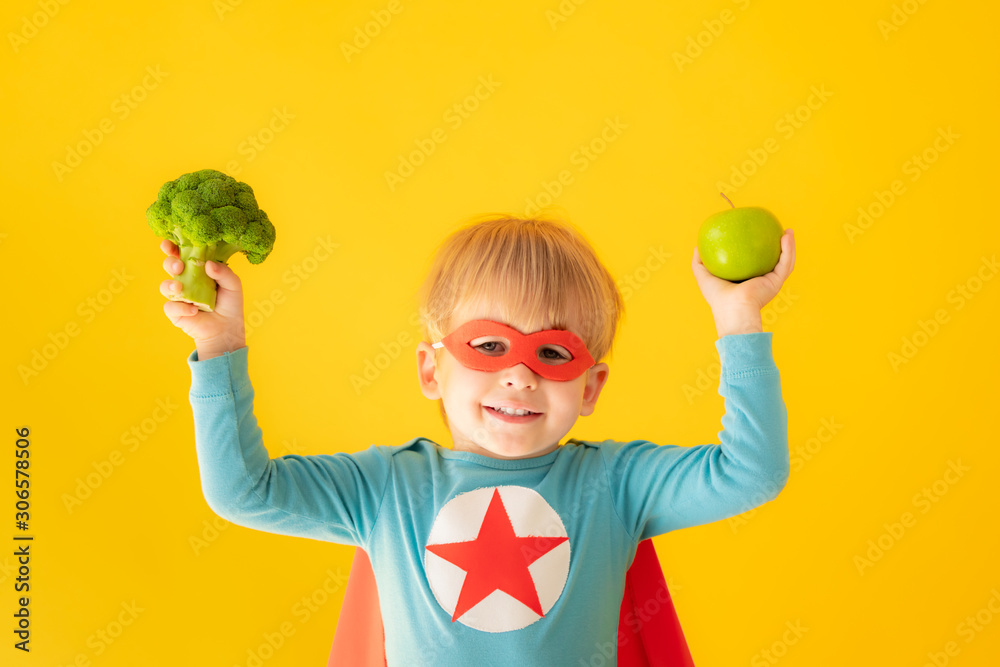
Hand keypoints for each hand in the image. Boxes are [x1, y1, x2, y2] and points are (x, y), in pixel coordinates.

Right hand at [159, 239, 246, 354]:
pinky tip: (194, 310)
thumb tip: (207, 264)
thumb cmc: (230, 305)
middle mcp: (186, 280)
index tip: (170, 243)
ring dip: (169, 284)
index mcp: (198, 270)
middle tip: (179, 266)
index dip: (174, 247)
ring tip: (180, 287)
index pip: (184, 254)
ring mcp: (179, 296)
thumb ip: (224, 272)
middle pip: (170, 265)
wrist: (227, 330)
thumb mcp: (233, 285)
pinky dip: (181, 308)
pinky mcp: (175, 312)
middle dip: (170, 262)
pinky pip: (170, 306)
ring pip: (165, 285)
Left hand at [691, 228, 795, 314]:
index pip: (752, 261)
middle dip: (776, 245)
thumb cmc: (717, 296)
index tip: (754, 230)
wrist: (732, 308)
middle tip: (774, 227)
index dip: (754, 247)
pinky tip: (787, 236)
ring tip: (788, 231)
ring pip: (783, 260)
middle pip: (771, 259)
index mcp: (745, 279)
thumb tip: (698, 246)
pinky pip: (786, 262)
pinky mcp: (776, 281)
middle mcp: (760, 280)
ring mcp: (770, 281)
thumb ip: (699, 262)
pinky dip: (789, 249)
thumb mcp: (703, 275)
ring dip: (788, 245)